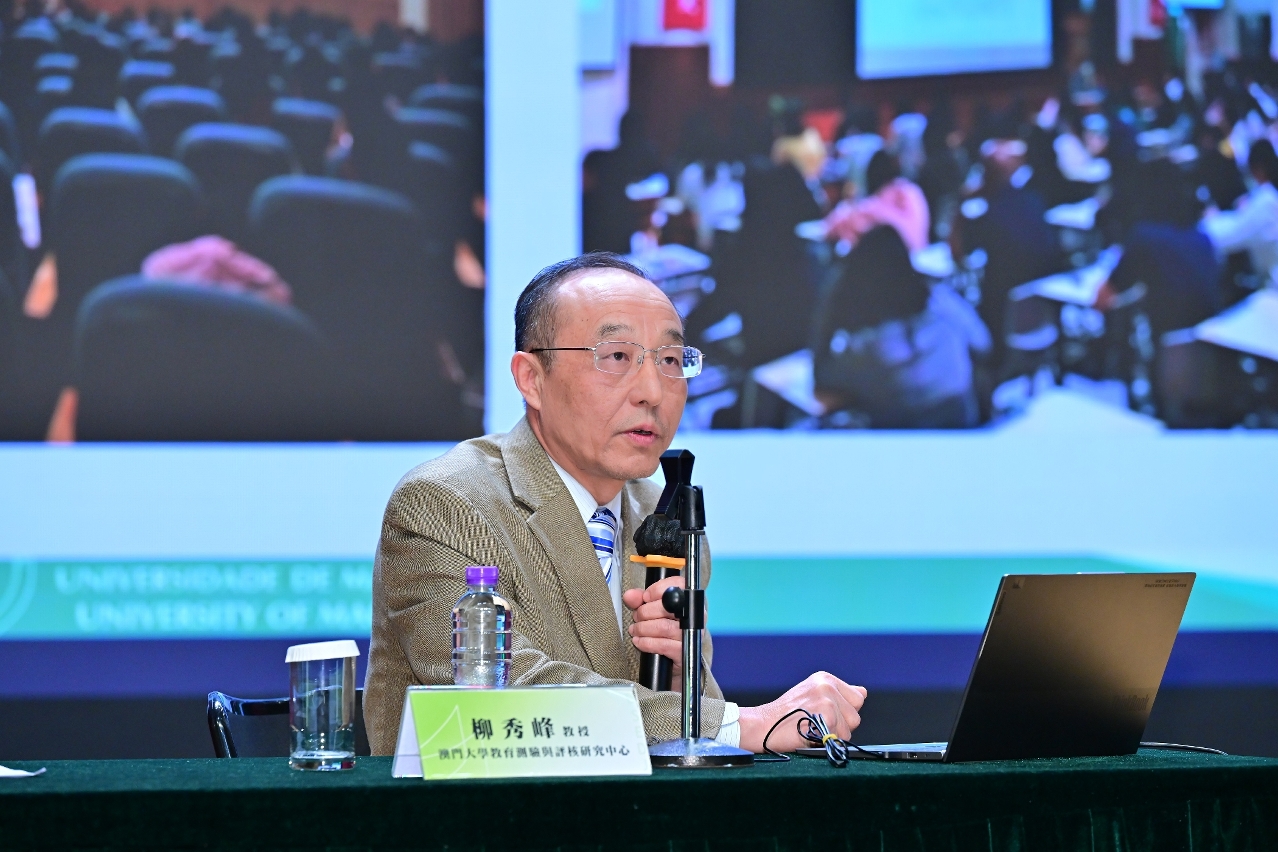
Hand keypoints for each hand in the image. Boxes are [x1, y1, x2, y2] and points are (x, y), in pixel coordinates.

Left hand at [623, 576, 686, 680]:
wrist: (677, 658)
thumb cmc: (666, 629)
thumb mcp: (653, 610)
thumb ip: (641, 600)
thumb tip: (629, 595)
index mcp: (689, 599)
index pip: (678, 584)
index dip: (658, 589)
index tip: (645, 597)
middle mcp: (694, 615)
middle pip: (668, 606)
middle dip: (645, 611)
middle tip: (636, 617)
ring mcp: (690, 634)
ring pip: (663, 627)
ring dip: (643, 628)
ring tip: (635, 630)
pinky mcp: (684, 651)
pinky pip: (663, 645)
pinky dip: (646, 643)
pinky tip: (638, 641)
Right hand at [737, 672, 866, 753]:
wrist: (762, 725)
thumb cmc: (784, 717)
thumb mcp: (811, 697)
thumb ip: (838, 695)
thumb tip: (862, 693)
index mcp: (824, 679)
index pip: (857, 698)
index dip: (843, 713)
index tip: (824, 716)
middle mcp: (827, 685)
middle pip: (855, 714)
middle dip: (841, 725)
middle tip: (816, 724)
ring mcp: (827, 698)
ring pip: (850, 727)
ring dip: (834, 734)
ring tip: (812, 729)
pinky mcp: (827, 713)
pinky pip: (841, 736)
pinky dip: (827, 740)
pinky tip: (810, 734)